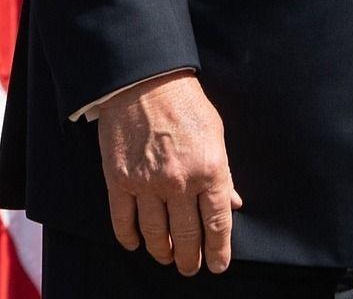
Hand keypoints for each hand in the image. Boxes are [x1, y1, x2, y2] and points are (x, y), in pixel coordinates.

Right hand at [96, 72, 241, 275]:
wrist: (146, 84)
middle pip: (187, 235)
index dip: (219, 249)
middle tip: (190, 268)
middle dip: (190, 258)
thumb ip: (224, 173)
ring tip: (167, 257)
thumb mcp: (217, 135)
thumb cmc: (187, 105)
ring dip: (162, 251)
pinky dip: (129, 237)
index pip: (218, 222)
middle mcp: (180, 182)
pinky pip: (123, 221)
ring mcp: (147, 184)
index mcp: (211, 169)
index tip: (219, 265)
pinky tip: (135, 244)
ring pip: (155, 233)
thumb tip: (233, 203)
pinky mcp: (119, 181)